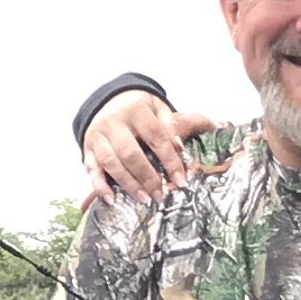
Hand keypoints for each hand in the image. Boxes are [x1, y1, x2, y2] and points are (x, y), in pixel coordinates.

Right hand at [83, 92, 224, 204]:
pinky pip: (91, 169)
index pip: (156, 137)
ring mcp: (98, 136)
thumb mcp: (159, 108)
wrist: (107, 100)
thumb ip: (178, 122)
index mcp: (136, 109)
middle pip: (131, 153)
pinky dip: (99, 186)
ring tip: (144, 198)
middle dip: (148, 176)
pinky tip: (111, 199)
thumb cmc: (138, 109)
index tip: (180, 180)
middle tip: (161, 194)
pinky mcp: (88, 148)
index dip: (170, 160)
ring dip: (128, 183)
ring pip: (112, 162)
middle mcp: (114, 122)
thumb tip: (213, 128)